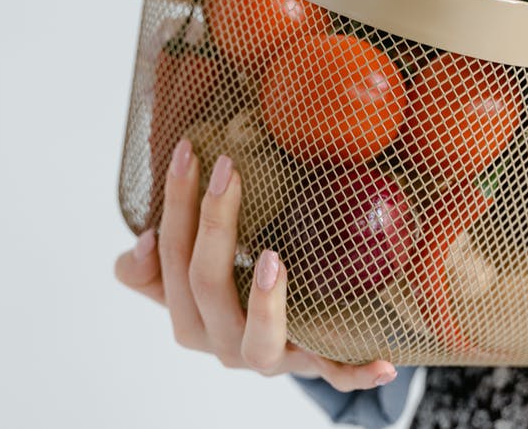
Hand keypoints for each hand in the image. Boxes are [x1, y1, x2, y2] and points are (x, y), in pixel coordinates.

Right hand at [114, 139, 398, 390]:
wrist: (281, 339)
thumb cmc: (231, 293)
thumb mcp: (185, 275)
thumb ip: (149, 265)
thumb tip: (143, 239)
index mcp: (186, 315)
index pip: (169, 257)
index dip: (176, 206)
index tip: (190, 152)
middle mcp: (220, 341)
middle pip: (205, 285)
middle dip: (214, 224)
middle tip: (230, 170)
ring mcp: (267, 358)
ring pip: (258, 341)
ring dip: (264, 302)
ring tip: (272, 259)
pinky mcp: (312, 366)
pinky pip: (336, 376)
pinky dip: (357, 373)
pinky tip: (385, 362)